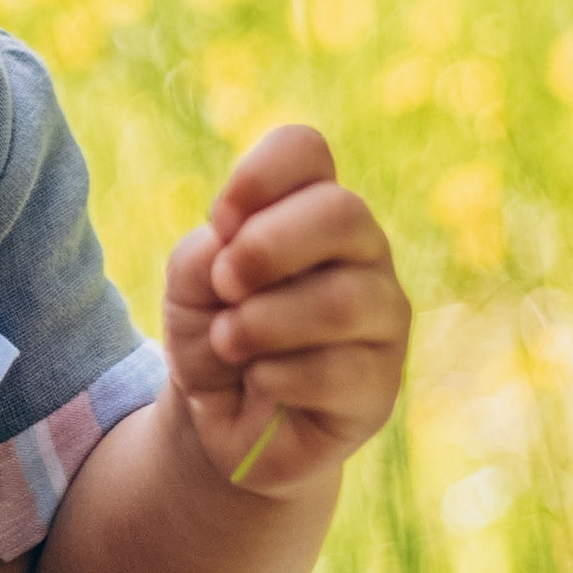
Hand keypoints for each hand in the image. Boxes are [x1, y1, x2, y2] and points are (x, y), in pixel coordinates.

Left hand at [161, 123, 408, 499]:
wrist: (221, 422)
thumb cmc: (215, 333)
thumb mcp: (189, 287)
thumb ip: (206, 255)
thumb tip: (239, 251)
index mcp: (310, 209)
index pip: (307, 150)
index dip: (260, 175)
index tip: (219, 221)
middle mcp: (362, 252)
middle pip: (343, 213)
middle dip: (267, 247)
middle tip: (224, 284)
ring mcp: (382, 317)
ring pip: (345, 299)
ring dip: (265, 321)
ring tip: (229, 342)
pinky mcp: (381, 385)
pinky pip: (339, 370)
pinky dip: (278, 376)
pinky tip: (261, 382)